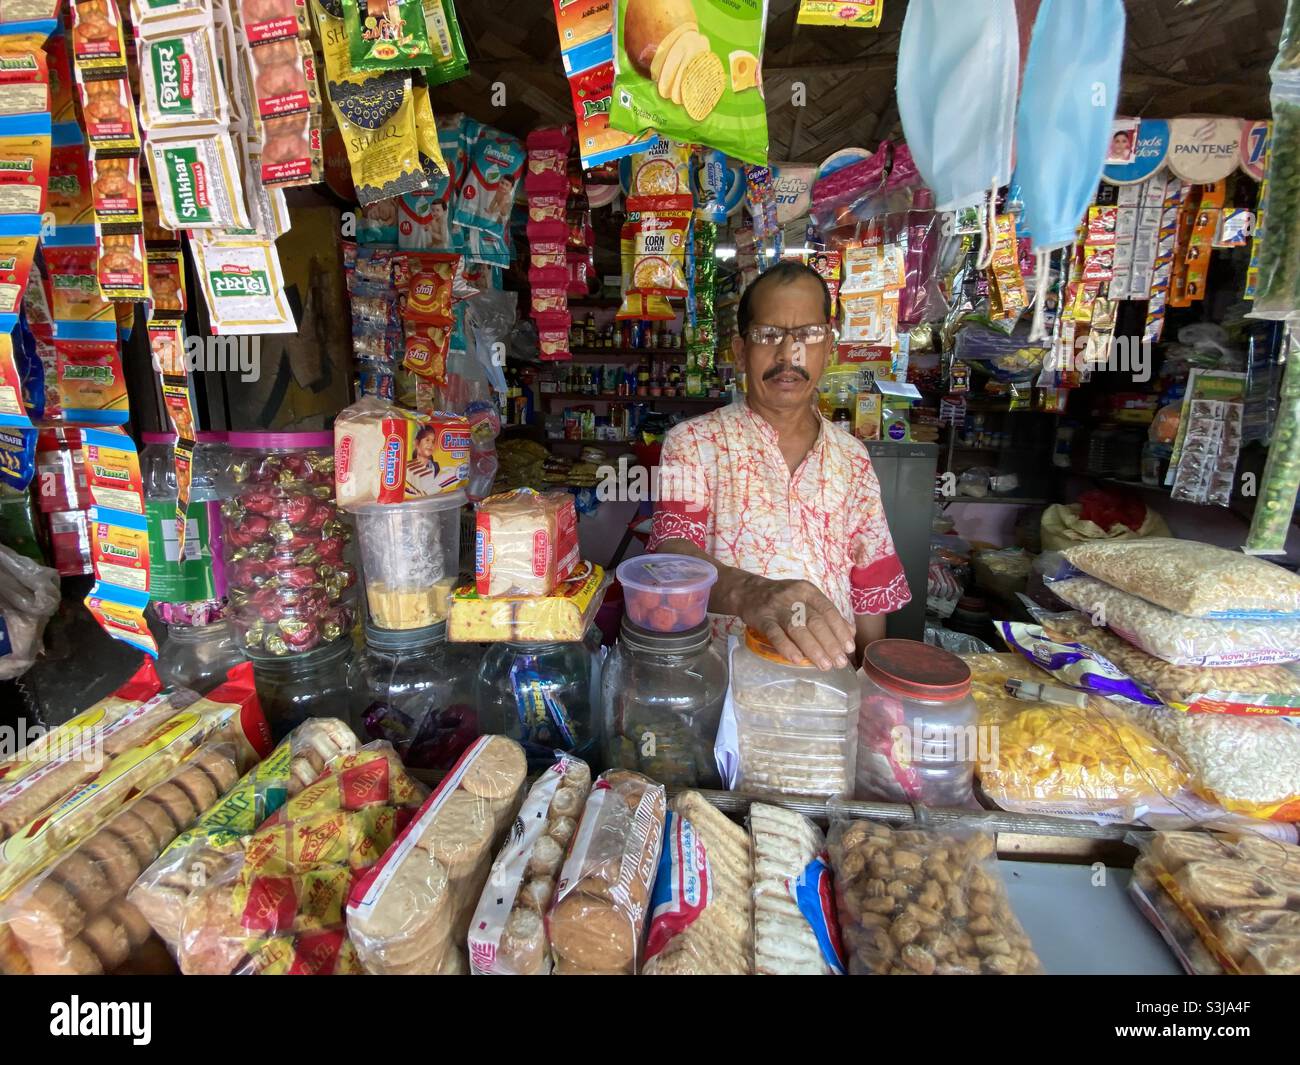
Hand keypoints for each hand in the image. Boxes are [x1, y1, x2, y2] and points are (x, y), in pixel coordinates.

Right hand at [736, 575, 855, 670]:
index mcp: (808, 591)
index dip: (840, 629)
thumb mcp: (806, 600)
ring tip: (824, 665)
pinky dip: (787, 647)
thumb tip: (850, 632)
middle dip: (830, 643)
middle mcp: (794, 597)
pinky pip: (775, 634)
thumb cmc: (783, 600)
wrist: (748, 592)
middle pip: (815, 621)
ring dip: (813, 648)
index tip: (849, 648)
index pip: (828, 610)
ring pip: (798, 628)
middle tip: (839, 662)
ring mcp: (777, 608)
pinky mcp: (762, 618)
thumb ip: (827, 615)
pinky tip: (797, 660)